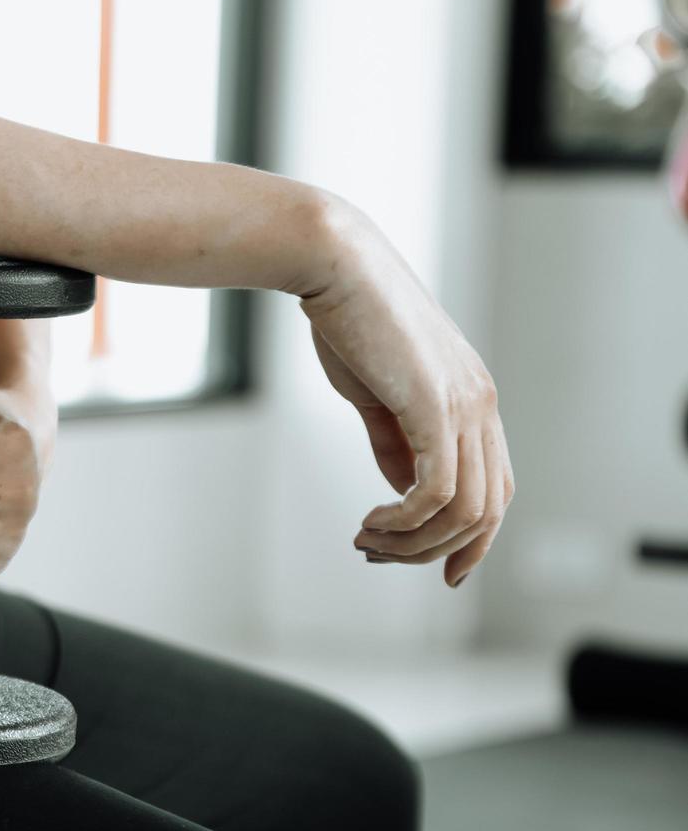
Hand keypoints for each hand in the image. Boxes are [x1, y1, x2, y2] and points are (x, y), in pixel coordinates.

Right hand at [301, 195, 514, 586]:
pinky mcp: (435, 405)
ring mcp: (464, 404)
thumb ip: (395, 441)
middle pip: (486, 510)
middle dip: (434, 550)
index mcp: (473, 398)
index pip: (495, 488)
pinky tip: (371, 521)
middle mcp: (481, 403)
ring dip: (412, 543)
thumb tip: (405, 493)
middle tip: (378, 555)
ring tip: (367, 541)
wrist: (335, 265)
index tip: (428, 565)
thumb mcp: (376, 392)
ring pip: (464, 510)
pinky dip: (404, 522)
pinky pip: (435, 492)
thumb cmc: (350, 318)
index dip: (470, 539)